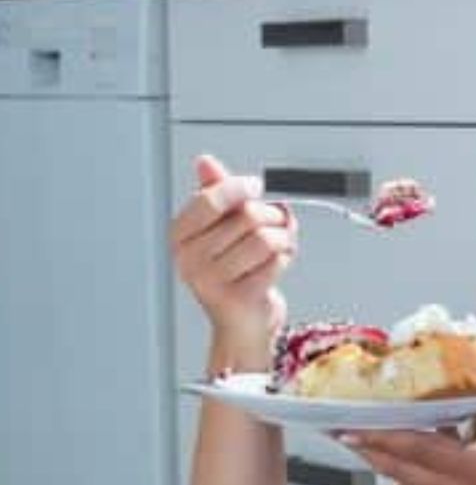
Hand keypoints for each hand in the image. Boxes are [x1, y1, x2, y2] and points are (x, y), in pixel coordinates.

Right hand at [170, 154, 296, 364]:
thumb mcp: (222, 228)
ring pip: (264, 239)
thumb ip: (216, 193)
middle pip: (246, 218)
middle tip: (277, 223)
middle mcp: (189, 259)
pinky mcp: (237, 297)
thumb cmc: (235, 272)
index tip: (256, 186)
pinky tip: (278, 264)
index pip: (209, 200)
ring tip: (280, 244)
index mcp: (180, 237)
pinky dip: (285, 259)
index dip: (239, 188)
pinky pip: (275, 262)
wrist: (244, 322)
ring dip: (283, 238)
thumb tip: (204, 162)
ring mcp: (211, 281)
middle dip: (272, 217)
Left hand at [341, 357, 475, 484]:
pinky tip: (412, 438)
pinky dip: (413, 461)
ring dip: (384, 451)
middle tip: (334, 423)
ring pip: (408, 475)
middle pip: (399, 466)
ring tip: (359, 427)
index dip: (381, 436)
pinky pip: (426, 482)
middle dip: (365, 443)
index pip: (419, 450)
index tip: (350, 424)